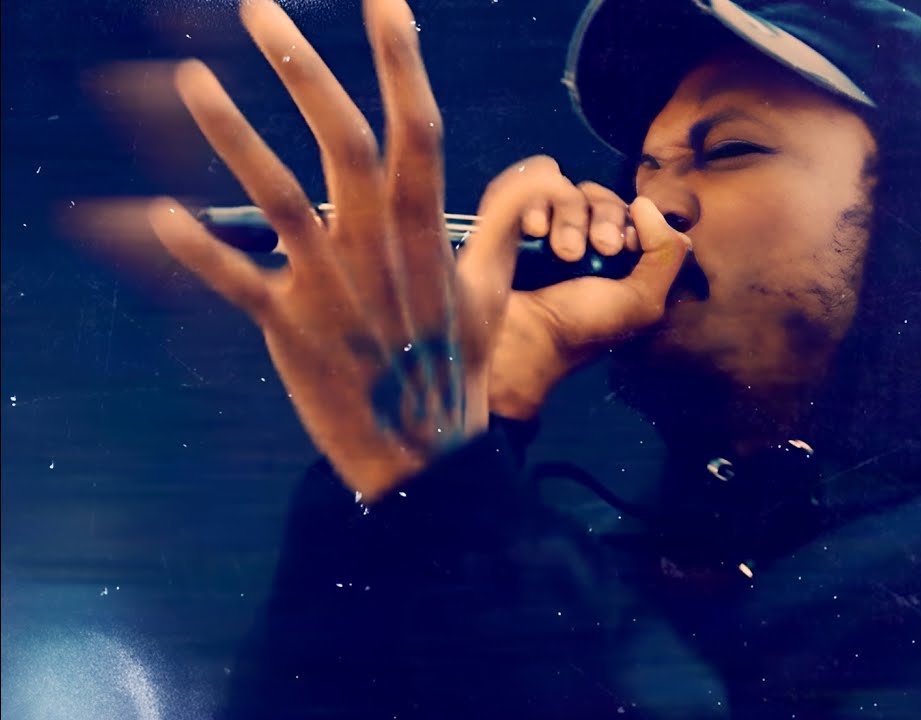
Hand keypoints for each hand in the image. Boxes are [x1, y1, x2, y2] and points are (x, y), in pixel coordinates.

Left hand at [143, 0, 535, 500]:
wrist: (424, 454)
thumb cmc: (456, 368)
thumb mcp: (494, 291)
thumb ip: (506, 224)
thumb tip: (538, 174)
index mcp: (427, 229)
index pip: (417, 125)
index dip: (400, 57)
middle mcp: (378, 245)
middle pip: (343, 139)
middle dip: (303, 67)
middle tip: (258, 6)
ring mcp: (332, 285)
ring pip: (280, 196)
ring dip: (235, 137)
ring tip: (195, 80)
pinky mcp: (289, 327)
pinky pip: (237, 282)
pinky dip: (200, 251)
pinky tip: (158, 215)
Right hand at [465, 158, 690, 420]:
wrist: (519, 344)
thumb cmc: (580, 329)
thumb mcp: (643, 302)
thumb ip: (665, 254)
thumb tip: (645, 204)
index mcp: (610, 259)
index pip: (627, 213)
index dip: (630, 222)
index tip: (621, 250)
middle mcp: (577, 240)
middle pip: (599, 196)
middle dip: (605, 217)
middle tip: (601, 250)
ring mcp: (541, 228)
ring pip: (566, 187)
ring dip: (571, 216)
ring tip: (563, 252)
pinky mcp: (507, 219)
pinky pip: (527, 180)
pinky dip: (535, 196)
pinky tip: (535, 229)